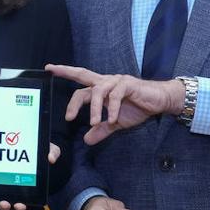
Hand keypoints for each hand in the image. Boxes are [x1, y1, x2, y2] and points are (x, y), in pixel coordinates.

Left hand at [0, 143, 57, 209]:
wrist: (23, 141)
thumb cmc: (36, 149)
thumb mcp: (48, 149)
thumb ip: (52, 152)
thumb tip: (50, 158)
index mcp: (24, 185)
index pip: (23, 200)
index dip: (20, 205)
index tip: (20, 205)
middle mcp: (11, 187)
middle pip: (7, 201)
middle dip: (5, 205)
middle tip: (5, 204)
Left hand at [46, 65, 182, 144]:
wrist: (160, 102)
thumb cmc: (137, 108)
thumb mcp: (115, 122)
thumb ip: (101, 129)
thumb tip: (86, 140)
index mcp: (101, 87)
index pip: (80, 79)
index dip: (65, 73)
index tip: (49, 68)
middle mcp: (106, 81)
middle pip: (83, 75)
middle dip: (67, 73)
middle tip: (54, 74)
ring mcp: (117, 81)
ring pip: (98, 90)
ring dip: (94, 108)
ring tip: (93, 122)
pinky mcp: (129, 85)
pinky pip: (116, 96)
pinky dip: (112, 109)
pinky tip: (112, 120)